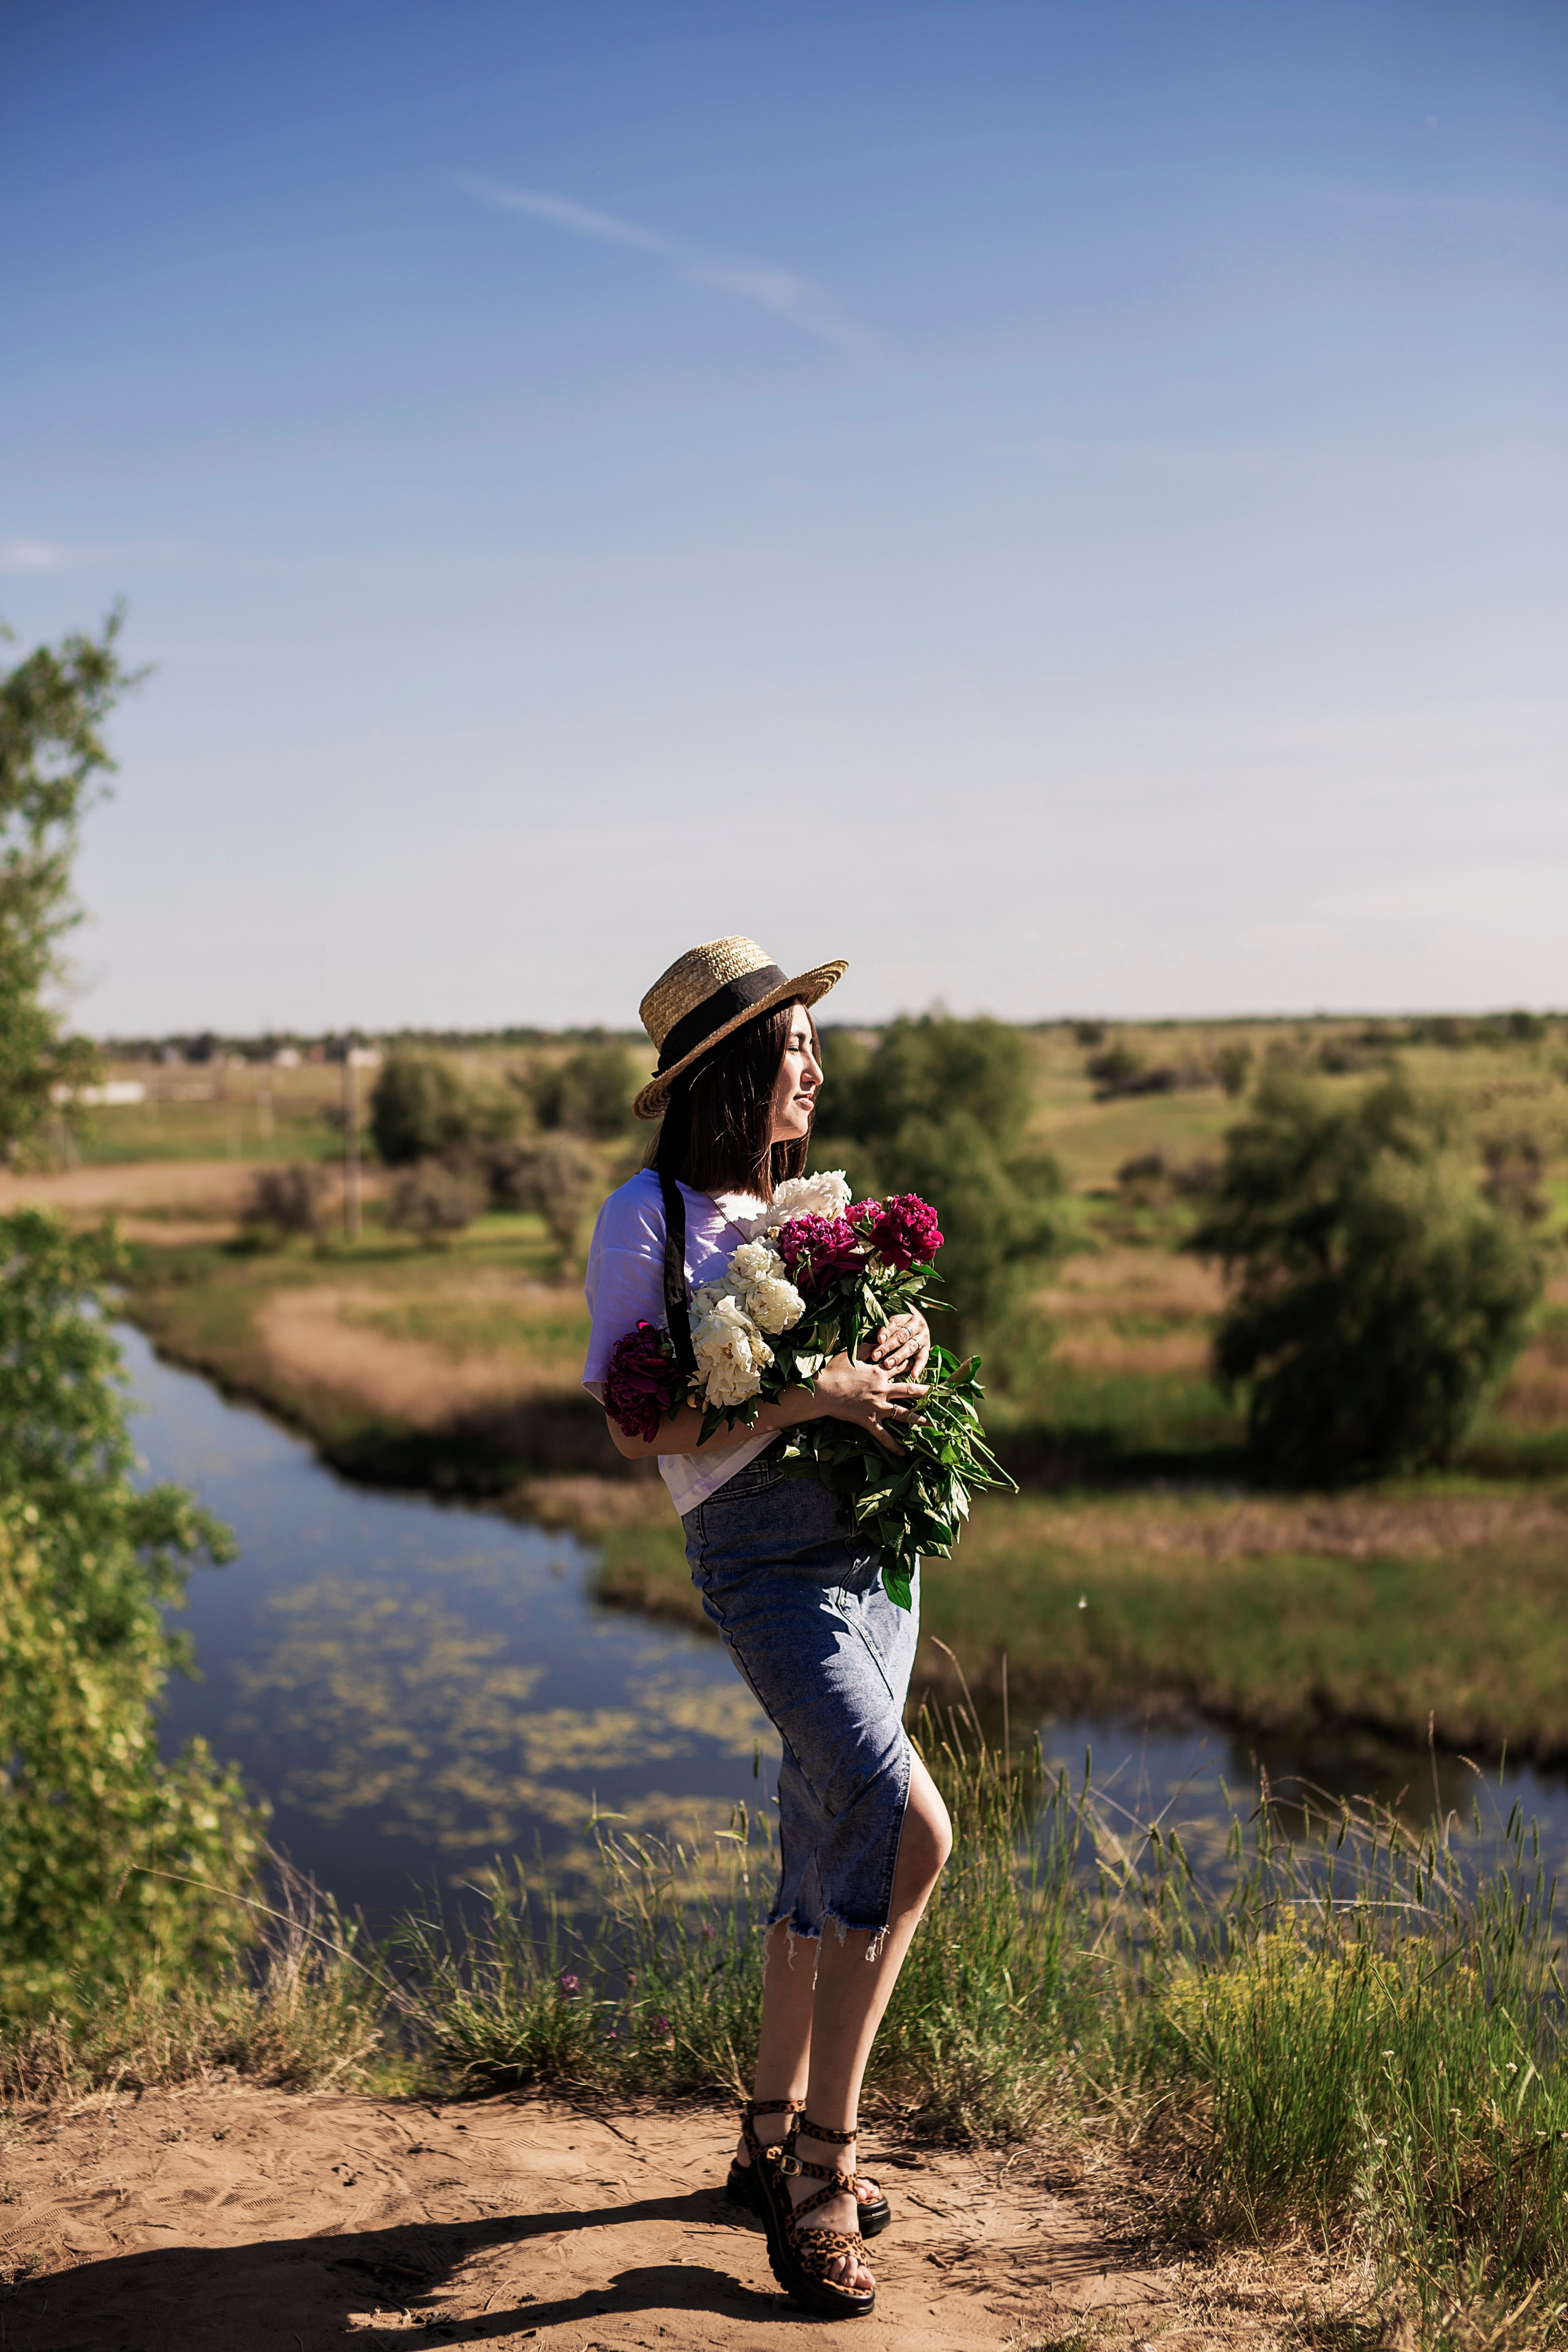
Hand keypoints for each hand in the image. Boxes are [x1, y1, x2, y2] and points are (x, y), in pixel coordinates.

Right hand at [809, 1350, 925, 1454]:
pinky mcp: (869, 1421)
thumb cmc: (834, 1370)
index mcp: (879, 1372)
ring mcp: (877, 1407)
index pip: (900, 1368)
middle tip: (937, 1394)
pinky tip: (903, 1453)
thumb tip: (877, 1342)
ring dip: (918, 1419)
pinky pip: (884, 1436)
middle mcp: (883, 1390)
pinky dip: (893, 1445)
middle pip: (909, 1390)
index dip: (911, 1366)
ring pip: (903, 1414)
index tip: (921, 1366)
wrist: (823, 1390)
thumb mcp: (851, 1353)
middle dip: (925, 1392)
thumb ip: (867, 1347)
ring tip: (930, 1423)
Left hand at [868, 1309, 930, 1380]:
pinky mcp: (927, 1348)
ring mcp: (923, 1336)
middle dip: (887, 1347)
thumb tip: (863, 1322)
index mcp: (907, 1313)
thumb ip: (880, 1320)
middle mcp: (917, 1324)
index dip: (886, 1331)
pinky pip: (923, 1358)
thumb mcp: (890, 1314)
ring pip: (910, 1347)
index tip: (878, 1339)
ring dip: (898, 1357)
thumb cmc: (895, 1320)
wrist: (916, 1320)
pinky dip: (918, 1367)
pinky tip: (913, 1375)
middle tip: (875, 1356)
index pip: (896, 1322)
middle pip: (901, 1336)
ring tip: (887, 1364)